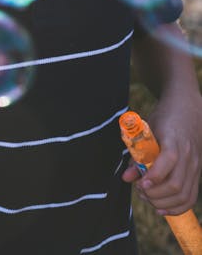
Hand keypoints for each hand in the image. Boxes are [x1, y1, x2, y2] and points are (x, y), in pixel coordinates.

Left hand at [122, 99, 201, 214]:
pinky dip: (176, 207)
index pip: (168, 160)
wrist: (188, 112)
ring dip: (163, 202)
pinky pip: (190, 197)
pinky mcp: (197, 174)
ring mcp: (195, 166)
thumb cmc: (164, 119)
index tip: (140, 184)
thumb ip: (137, 154)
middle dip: (154, 194)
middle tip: (140, 191)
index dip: (154, 176)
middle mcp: (188, 155)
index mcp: (174, 140)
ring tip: (148, 198)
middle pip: (176, 184)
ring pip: (183, 194)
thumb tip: (126, 177)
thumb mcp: (147, 130)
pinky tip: (162, 208)